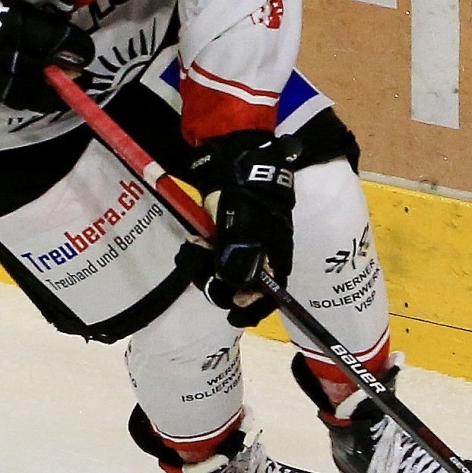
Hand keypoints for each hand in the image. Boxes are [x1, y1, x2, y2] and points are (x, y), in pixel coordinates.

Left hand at [179, 130, 299, 327]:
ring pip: (224, 273)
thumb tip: (235, 288)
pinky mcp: (225, 234)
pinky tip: (194, 242)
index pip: (271, 292)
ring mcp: (243, 243)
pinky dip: (201, 255)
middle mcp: (263, 253)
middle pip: (243, 286)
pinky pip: (213, 257)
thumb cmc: (246, 190)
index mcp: (278, 253)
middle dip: (220, 285)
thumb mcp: (246, 225)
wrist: (234, 155)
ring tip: (194, 250)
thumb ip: (242, 258)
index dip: (254, 308)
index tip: (234, 317)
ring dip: (205, 269)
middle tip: (202, 269)